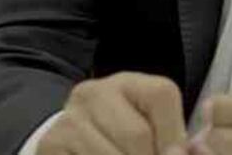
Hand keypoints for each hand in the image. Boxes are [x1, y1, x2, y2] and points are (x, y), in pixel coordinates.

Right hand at [39, 72, 188, 154]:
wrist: (70, 143)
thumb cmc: (122, 136)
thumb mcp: (149, 126)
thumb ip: (171, 136)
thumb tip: (181, 153)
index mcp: (126, 83)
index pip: (161, 95)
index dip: (175, 134)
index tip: (176, 154)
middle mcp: (93, 93)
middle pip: (137, 134)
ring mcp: (69, 120)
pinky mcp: (51, 145)